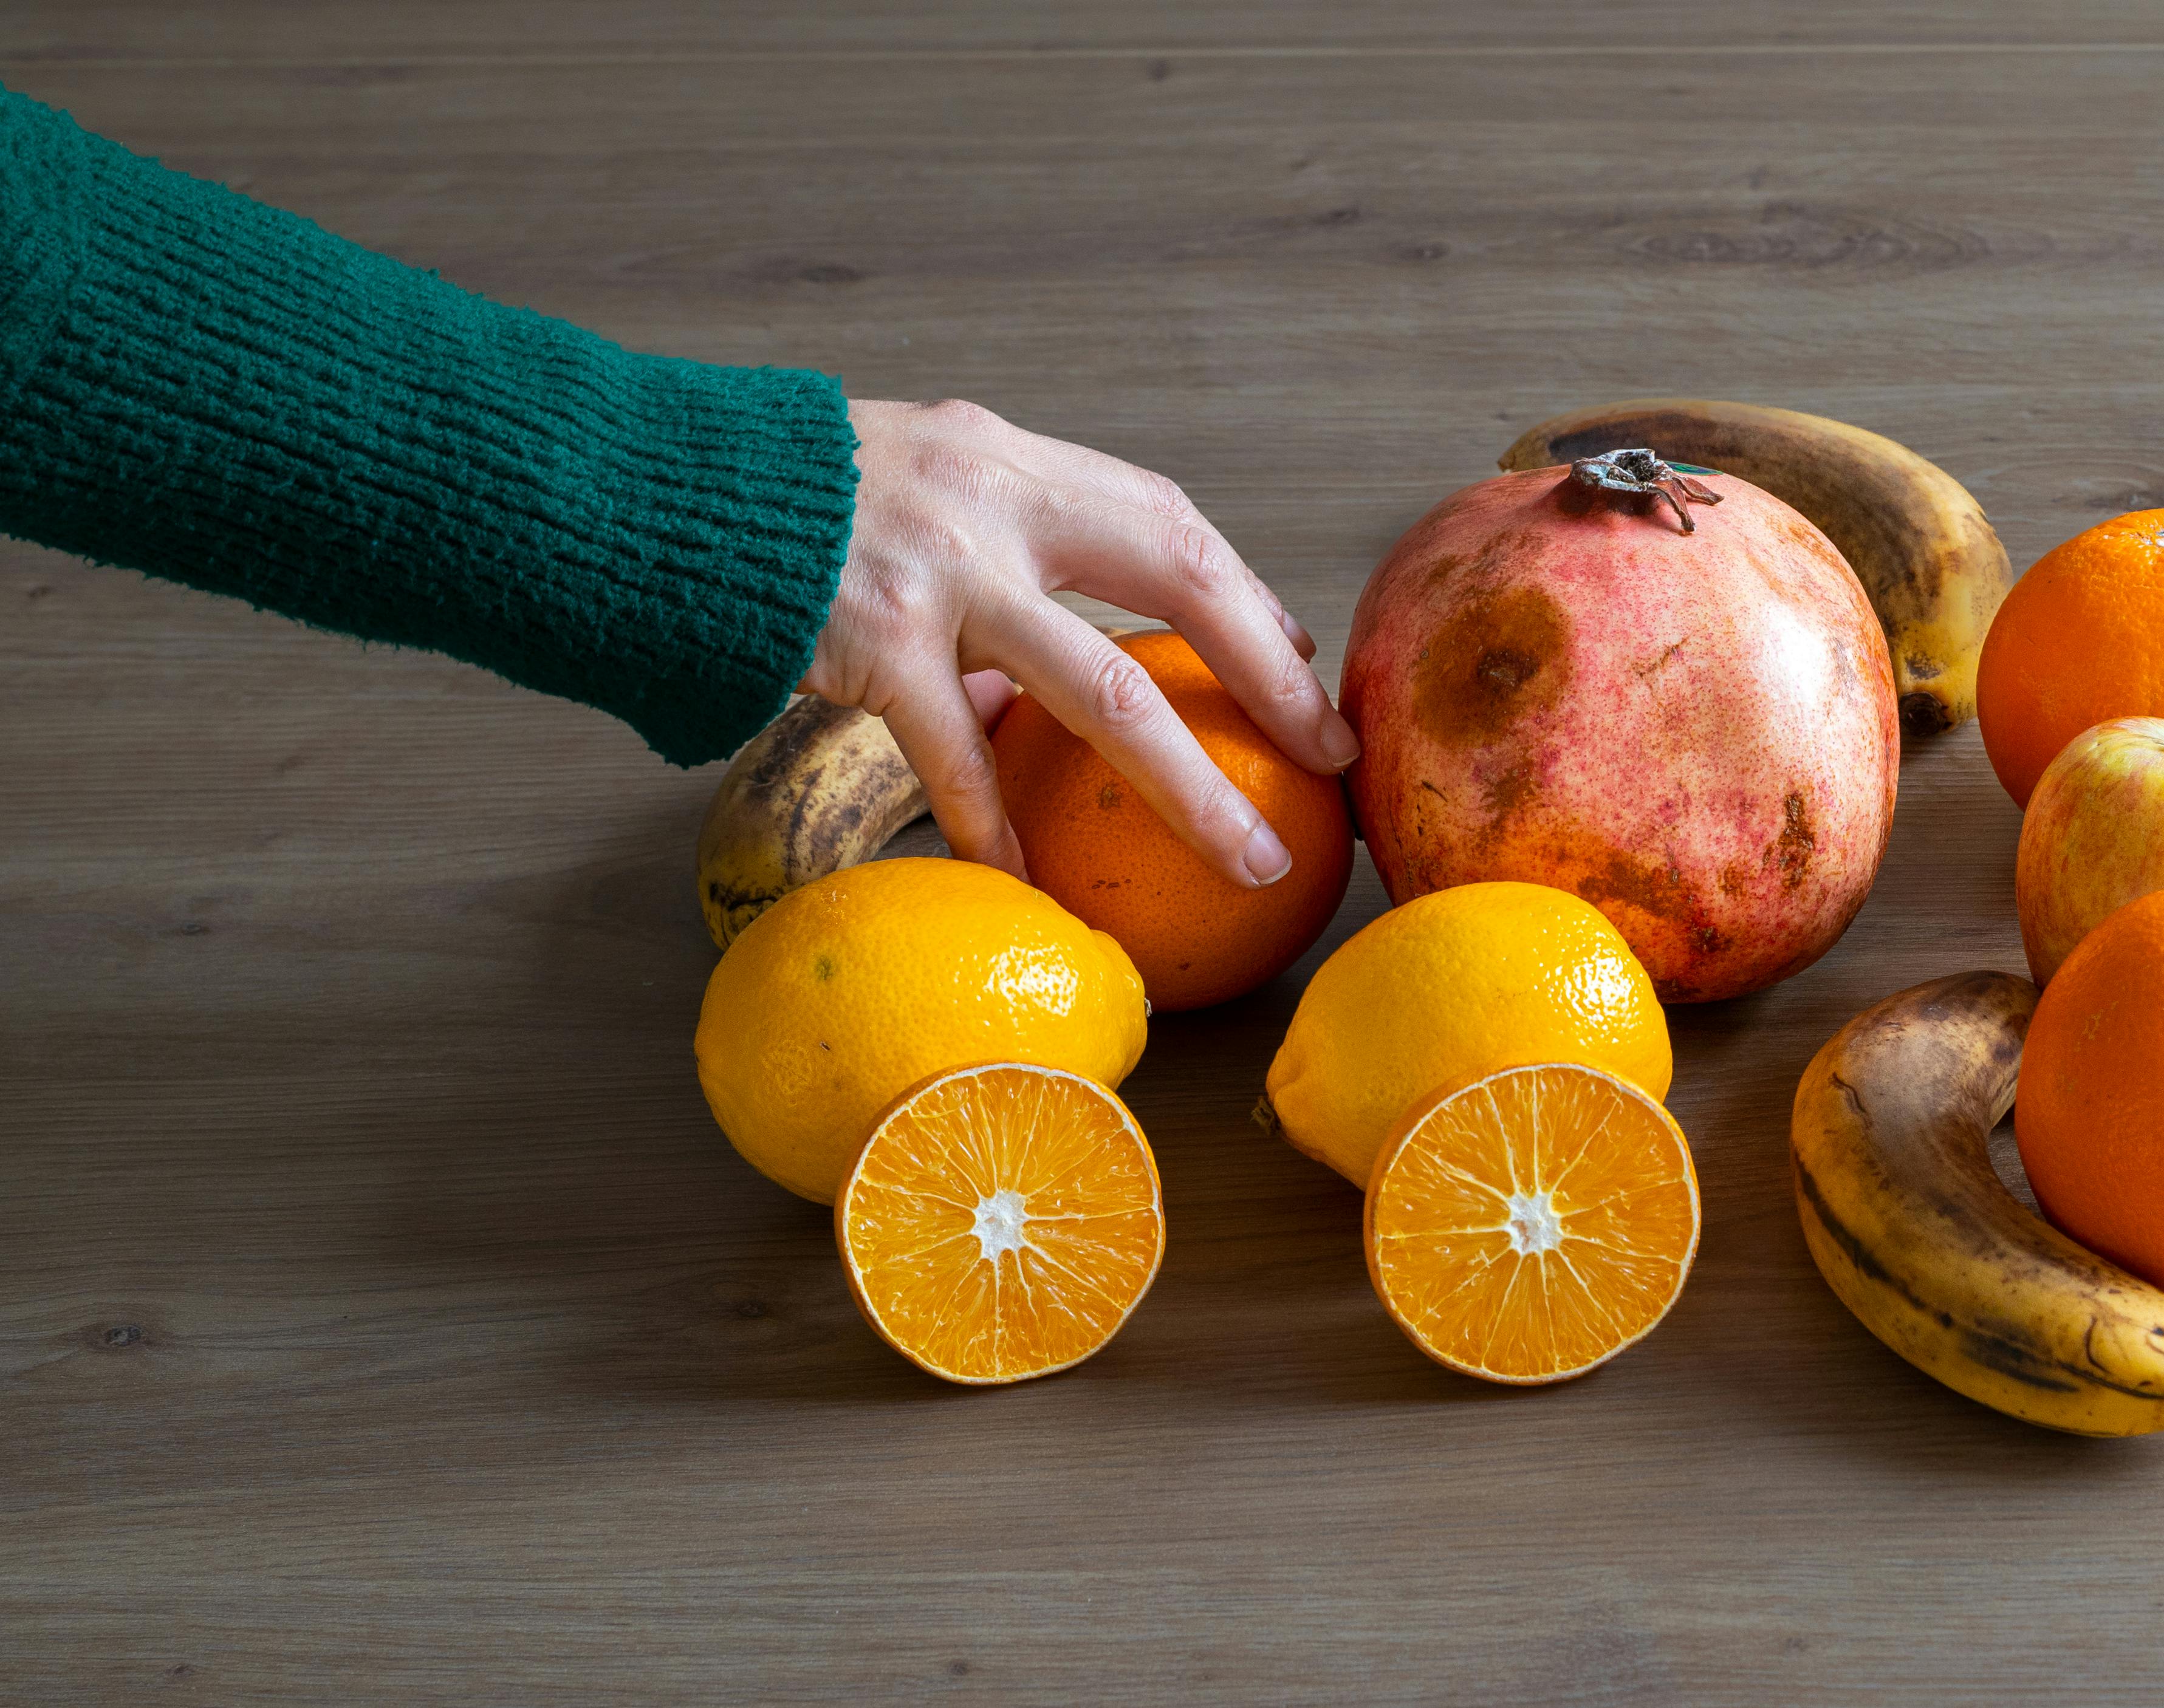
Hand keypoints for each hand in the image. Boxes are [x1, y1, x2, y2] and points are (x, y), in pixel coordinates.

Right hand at [800, 399, 1359, 887]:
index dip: (1244, 595)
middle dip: (1268, 672)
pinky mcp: (873, 645)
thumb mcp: (908, 486)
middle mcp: (994, 501)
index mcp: (1011, 459)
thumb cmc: (781, 506)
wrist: (647, 488)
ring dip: (1187, 785)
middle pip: (1179, 578)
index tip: (1295, 663)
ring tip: (1246, 857)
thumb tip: (1045, 669)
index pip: (1166, 520)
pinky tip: (1031, 884)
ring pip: (1104, 691)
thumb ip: (990, 554)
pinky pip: (958, 760)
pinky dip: (997, 827)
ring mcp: (938, 573)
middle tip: (1328, 753)